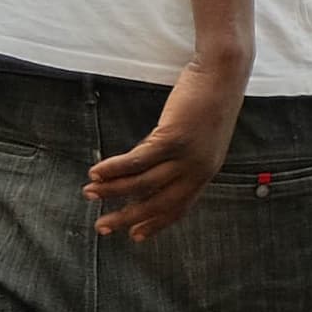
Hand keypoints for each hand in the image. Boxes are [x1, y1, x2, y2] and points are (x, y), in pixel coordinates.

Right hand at [86, 49, 248, 241]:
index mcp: (205, 172)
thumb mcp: (197, 139)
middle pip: (158, 203)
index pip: (178, 207)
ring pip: (143, 183)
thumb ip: (178, 158)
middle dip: (128, 217)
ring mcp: (188, 155)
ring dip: (113, 191)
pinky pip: (138, 160)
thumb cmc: (207, 103)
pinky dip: (114, 168)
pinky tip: (95, 172)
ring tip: (89, 194)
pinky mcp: (174, 138)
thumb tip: (146, 172)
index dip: (155, 223)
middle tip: (102, 227)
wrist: (222, 75)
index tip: (135, 236)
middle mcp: (199, 170)